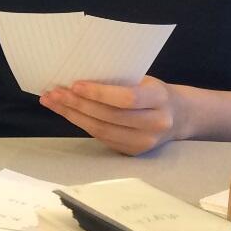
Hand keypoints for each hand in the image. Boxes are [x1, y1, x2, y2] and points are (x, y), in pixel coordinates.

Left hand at [39, 76, 186, 155]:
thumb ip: (118, 81)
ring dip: (72, 115)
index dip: (99, 93)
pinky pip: (102, 138)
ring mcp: (145, 142)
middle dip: (77, 104)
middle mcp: (156, 123)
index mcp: (160, 99)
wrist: (178, 116)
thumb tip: (77, 78)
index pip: (126, 99)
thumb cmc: (153, 92)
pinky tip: (67, 113)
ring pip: (102, 130)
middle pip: (109, 116)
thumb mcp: (144, 80)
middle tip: (54, 93)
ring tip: (52, 102)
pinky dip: (81, 124)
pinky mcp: (133, 152)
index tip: (74, 84)